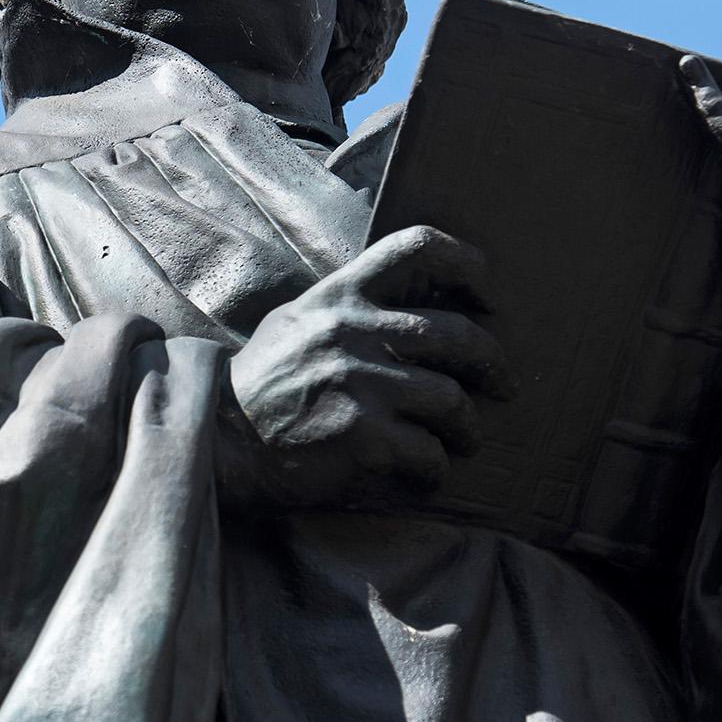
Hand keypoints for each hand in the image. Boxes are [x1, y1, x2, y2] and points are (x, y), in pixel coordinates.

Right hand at [222, 225, 514, 511]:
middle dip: (493, 366)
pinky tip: (424, 474)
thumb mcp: (295, 323)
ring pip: (452, 401)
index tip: (488, 300)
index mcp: (339, 295)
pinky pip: (428, 452)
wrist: (217, 442)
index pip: (419, 247)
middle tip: (503, 387)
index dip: (469, 267)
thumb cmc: (260, 385)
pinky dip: (434, 469)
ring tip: (464, 441)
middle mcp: (352, 330)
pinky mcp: (362, 435)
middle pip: (459, 334)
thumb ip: (346, 308)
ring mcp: (359, 382)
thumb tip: (412, 303)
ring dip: (467, 428)